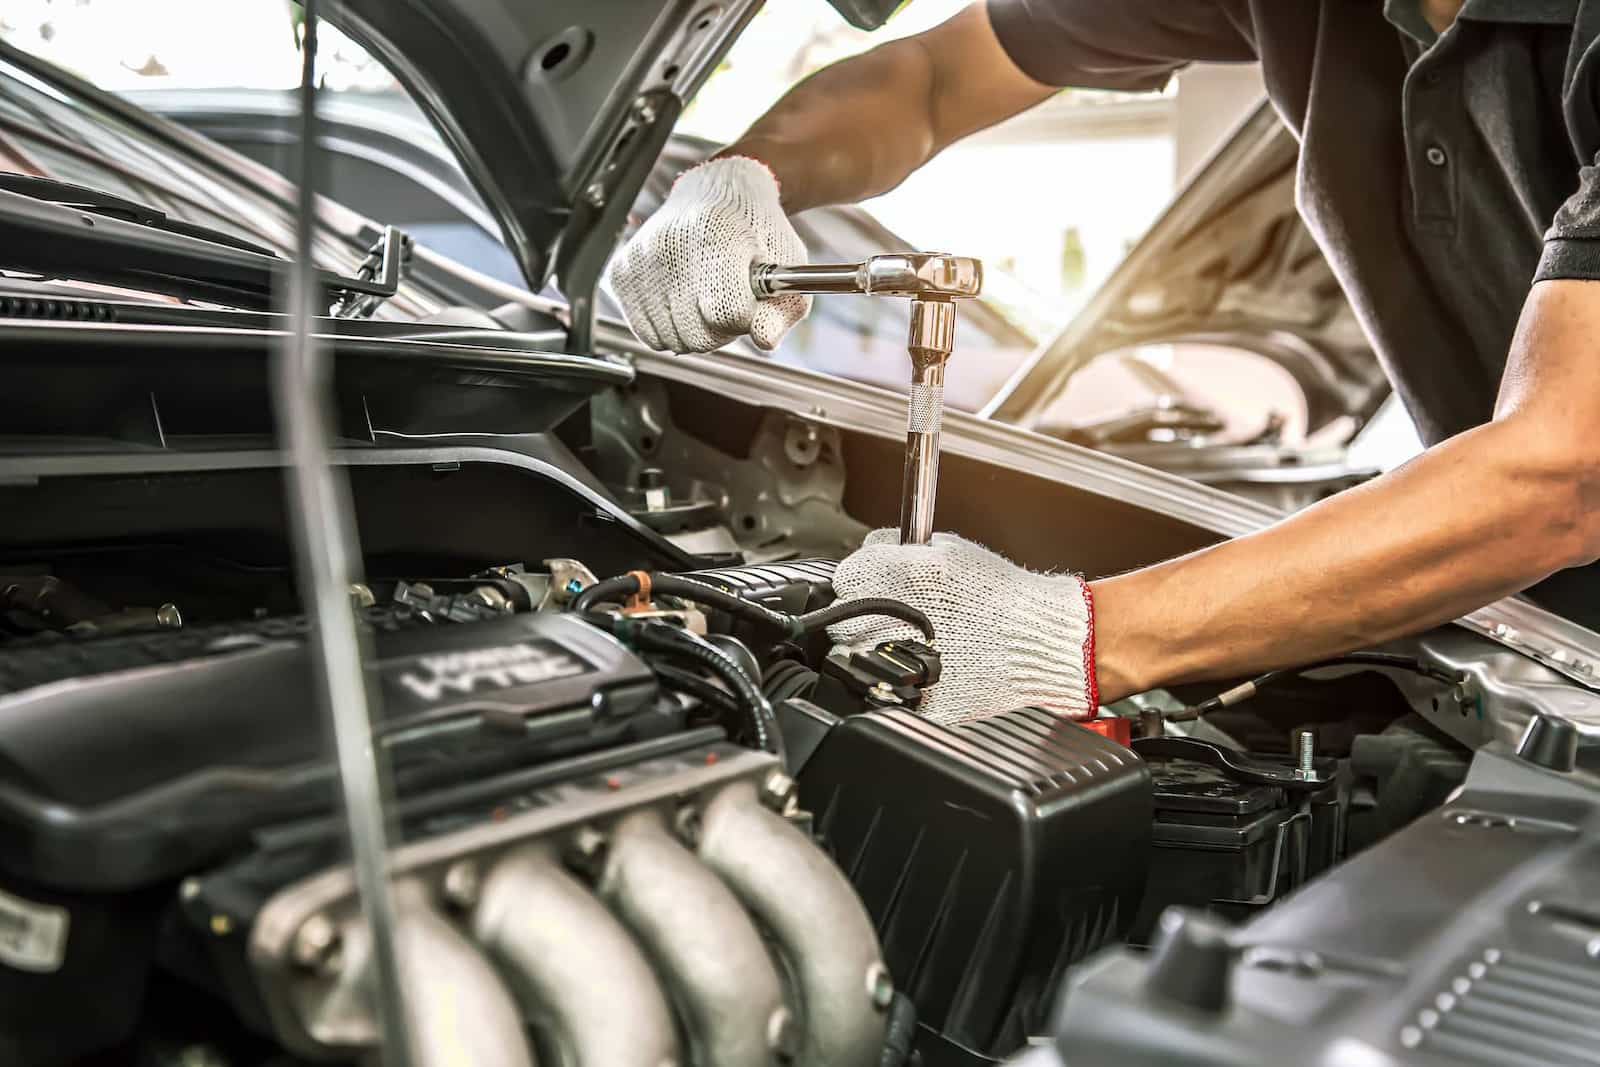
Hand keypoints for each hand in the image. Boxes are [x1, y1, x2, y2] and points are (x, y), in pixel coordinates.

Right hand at [608, 157, 809, 352]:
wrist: (718, 191)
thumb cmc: (754, 229)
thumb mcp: (784, 263)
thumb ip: (782, 309)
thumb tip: (764, 341)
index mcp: (716, 235)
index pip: (728, 314)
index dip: (745, 317)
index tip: (748, 299)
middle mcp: (671, 245)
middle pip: (698, 335)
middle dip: (721, 329)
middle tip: (728, 302)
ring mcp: (642, 261)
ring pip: (673, 341)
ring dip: (694, 331)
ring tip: (705, 299)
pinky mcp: (622, 274)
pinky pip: (648, 335)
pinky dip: (668, 329)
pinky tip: (682, 301)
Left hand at [828, 530, 1097, 723]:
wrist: (1039, 640)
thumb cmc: (1002, 595)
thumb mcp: (948, 549)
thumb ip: (899, 545)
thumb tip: (870, 546)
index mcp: (898, 577)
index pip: (843, 577)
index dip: (857, 580)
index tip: (870, 585)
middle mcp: (892, 621)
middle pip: (844, 621)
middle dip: (861, 616)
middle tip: (889, 617)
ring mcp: (901, 663)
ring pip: (858, 659)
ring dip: (873, 650)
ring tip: (904, 643)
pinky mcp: (919, 700)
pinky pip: (889, 692)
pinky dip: (900, 683)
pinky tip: (923, 668)